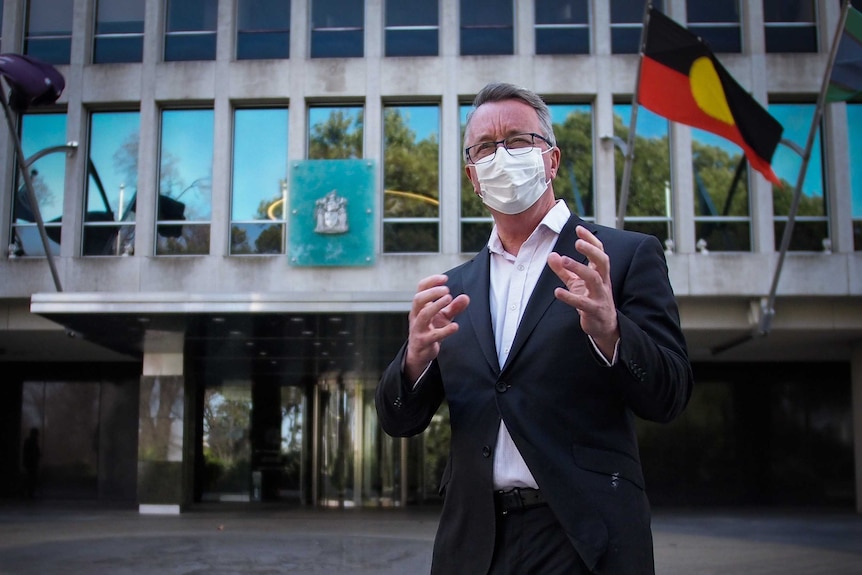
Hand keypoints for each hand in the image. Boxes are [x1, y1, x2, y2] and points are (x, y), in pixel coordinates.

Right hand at [404, 274, 470, 382]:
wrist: (419, 353)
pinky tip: (455, 326)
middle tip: (447, 291)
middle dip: (433, 292)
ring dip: (436, 305)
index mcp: (419, 307)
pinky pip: (433, 335)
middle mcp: (416, 316)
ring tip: (449, 299)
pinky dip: (445, 330)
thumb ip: (454, 307)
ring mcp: (418, 329)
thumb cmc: (430, 330)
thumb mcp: (443, 317)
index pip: (420, 289)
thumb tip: (466, 297)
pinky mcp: (423, 342)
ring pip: (423, 314)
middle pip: (418, 299)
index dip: (431, 281)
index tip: (445, 278)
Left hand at [547, 226, 618, 356]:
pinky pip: (583, 302)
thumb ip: (564, 270)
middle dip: (591, 250)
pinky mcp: (594, 310)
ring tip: (564, 260)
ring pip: (594, 279)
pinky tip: (557, 292)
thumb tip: (551, 255)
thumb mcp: (577, 283)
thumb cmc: (591, 300)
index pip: (599, 252)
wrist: (604, 326)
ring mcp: (600, 296)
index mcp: (600, 273)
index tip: (579, 228)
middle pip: (602, 261)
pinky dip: (570, 297)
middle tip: (577, 242)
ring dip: (579, 268)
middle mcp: (603, 282)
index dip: (590, 240)